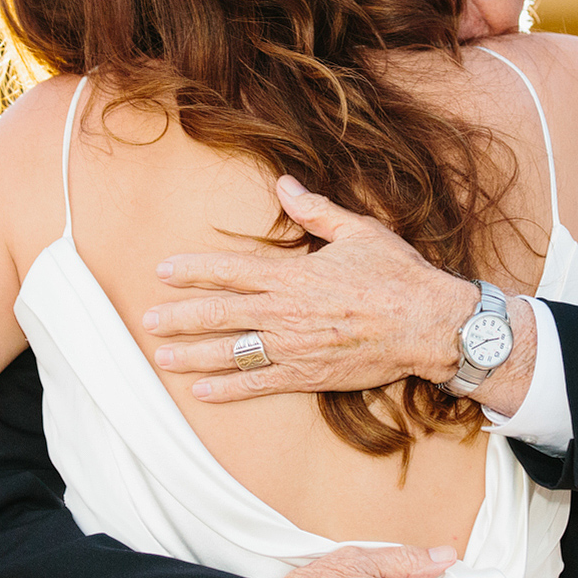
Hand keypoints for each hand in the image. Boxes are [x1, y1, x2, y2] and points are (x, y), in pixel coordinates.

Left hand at [143, 176, 482, 402]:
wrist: (429, 324)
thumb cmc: (398, 276)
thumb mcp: (359, 232)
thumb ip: (317, 211)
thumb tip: (286, 185)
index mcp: (294, 274)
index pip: (231, 270)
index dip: (194, 270)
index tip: (164, 271)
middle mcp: (286, 312)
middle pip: (220, 313)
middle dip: (180, 317)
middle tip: (148, 321)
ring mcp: (295, 346)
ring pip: (232, 351)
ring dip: (193, 355)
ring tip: (162, 358)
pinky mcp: (309, 374)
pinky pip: (259, 384)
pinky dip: (228, 389)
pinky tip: (202, 392)